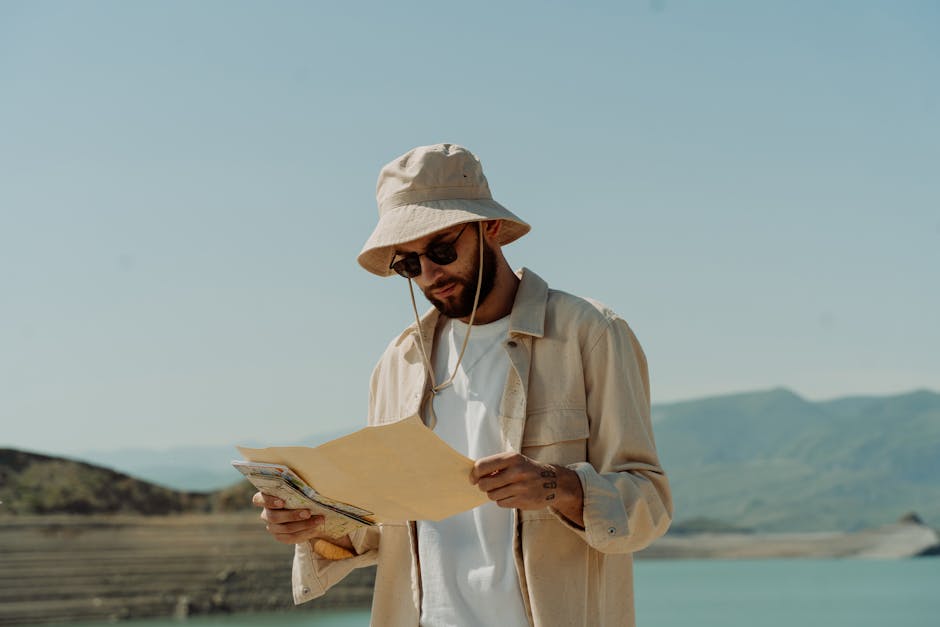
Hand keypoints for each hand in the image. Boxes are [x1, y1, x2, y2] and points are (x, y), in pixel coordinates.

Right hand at [251, 491, 354, 551]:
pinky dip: (304, 534)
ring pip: (285, 529)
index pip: (258, 500)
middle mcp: (266, 513)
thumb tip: (312, 477)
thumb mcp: (298, 487)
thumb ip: (298, 484)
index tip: (282, 502)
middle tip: (308, 512)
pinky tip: (315, 529)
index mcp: (265, 498)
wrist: (305, 510)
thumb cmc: (300, 494)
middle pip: (274, 517)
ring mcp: (272, 527)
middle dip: (292, 515)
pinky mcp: (280, 537)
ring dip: (303, 525)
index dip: (268, 501)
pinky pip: (290, 538)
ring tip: (318, 520)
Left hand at [469, 452, 583, 525]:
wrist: (554, 482)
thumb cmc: (528, 469)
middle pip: (484, 484)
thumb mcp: (515, 460)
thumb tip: (474, 474)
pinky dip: (503, 500)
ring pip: (492, 495)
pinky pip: (501, 503)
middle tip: (488, 485)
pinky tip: (512, 495)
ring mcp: (520, 487)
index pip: (481, 466)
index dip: (474, 474)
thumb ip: (496, 465)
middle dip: (483, 486)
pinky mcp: (523, 501)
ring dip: (494, 494)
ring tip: (504, 489)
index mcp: (512, 458)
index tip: (473, 478)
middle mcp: (516, 472)